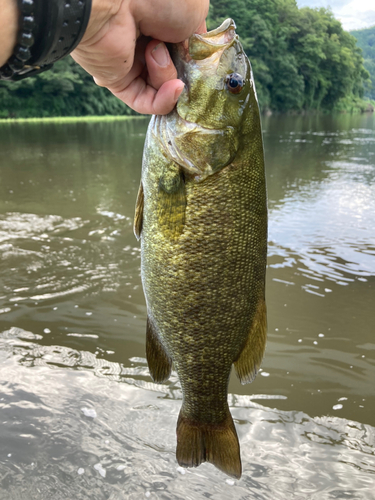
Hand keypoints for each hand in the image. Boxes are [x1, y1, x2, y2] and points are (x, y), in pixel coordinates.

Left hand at [72, 0, 208, 114]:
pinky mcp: (117, 82)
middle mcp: (144, 42)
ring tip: (156, 50)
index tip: (200, 60)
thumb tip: (192, 60)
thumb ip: (197, 40)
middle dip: (182, 68)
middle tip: (180, 53)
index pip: (183, 53)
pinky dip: (163, 100)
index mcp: (160, 23)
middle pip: (174, 73)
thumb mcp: (194, 13)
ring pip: (162, 89)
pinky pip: (145, 102)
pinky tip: (174, 89)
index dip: (193, 61)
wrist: (119, 0)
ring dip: (168, 75)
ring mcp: (131, 63)